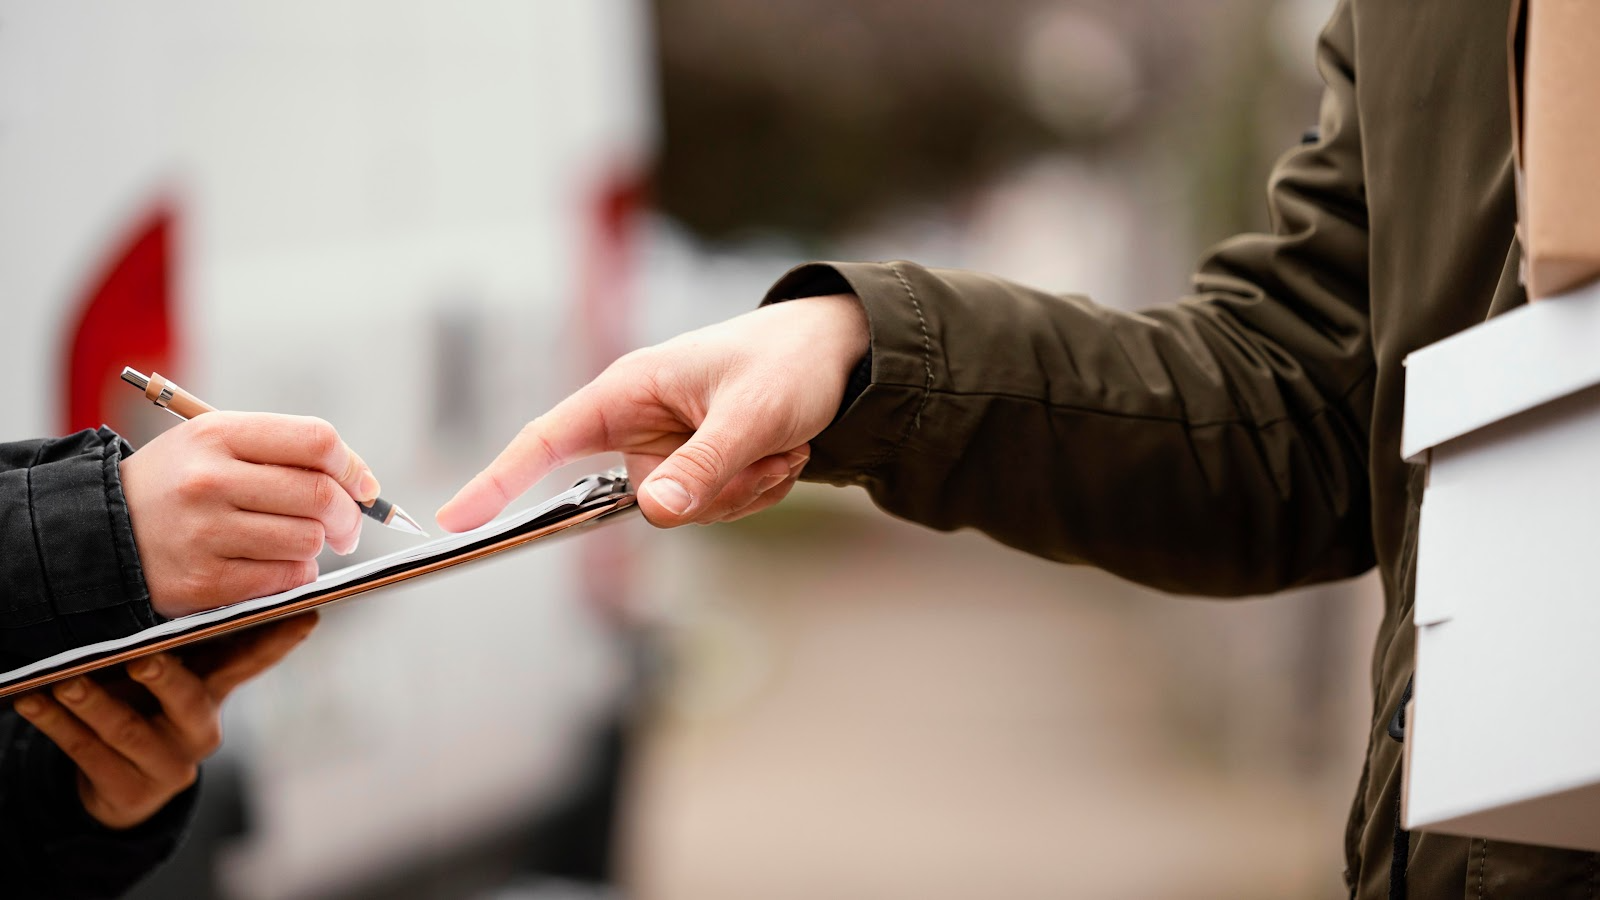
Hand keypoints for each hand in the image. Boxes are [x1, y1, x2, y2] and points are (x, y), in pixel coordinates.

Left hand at [12, 613, 317, 829]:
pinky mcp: (131, 792)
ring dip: (91, 703)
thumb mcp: (168, 678)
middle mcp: (201, 729)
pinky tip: (34, 702)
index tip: (306, 613)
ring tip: (64, 682)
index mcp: (216, 692)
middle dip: (164, 678)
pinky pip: (88, 754)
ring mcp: (168, 765)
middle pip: (187, 699)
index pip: (252, 660)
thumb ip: (174, 644)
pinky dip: (56, 725)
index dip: (279, 639)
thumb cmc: (142, 708)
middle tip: (143, 659)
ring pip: (128, 731)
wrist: (118, 788)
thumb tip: (156, 590)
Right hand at [120, 413, 380, 617]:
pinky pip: (284, 579)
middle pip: (320, 496)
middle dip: (349, 517)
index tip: (363, 487)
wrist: (99, 533)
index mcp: (218, 434)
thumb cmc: (177, 484)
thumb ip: (284, 452)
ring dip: (316, 547)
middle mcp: (209, 480)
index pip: (317, 441)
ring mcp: (204, 533)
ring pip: (308, 540)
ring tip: (295, 543)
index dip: (354, 467)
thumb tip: (363, 484)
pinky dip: (294, 575)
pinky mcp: (203, 582)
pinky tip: (275, 566)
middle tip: (347, 528)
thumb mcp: (215, 445)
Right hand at [438, 294, 869, 529]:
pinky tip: (784, 452)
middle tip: (765, 455)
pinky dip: (758, 490)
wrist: (836, 354)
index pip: (546, 440)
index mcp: (629, 389)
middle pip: (638, 499)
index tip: (456, 518)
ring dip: (744, 488)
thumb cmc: (787, 363)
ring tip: (780, 444)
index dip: (498, 479)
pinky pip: (717, 510)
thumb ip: (702, 466)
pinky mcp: (696, 467)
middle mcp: (640, 423)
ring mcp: (668, 449)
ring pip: (687, 511)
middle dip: (710, 490)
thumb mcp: (751, 415)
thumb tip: (652, 513)